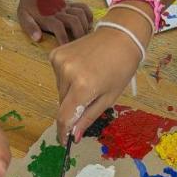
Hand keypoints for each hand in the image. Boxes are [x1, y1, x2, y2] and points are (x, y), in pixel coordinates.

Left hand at [19, 0, 92, 43]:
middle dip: (79, 34)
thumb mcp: (23, 17)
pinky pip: (83, 7)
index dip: (63, 38)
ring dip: (85, 25)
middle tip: (81, 45)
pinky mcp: (70, 4)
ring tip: (85, 36)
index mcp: (47, 17)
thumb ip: (30, 27)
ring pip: (80, 14)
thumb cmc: (28, 7)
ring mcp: (66, 7)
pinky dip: (88, 15)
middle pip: (74, 21)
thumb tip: (37, 38)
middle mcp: (58, 11)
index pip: (58, 27)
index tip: (66, 48)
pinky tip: (89, 24)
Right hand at [50, 13, 147, 141]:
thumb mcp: (109, 98)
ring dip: (70, 93)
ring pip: (59, 90)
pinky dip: (67, 79)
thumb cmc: (121, 68)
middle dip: (72, 108)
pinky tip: (81, 70)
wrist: (120, 35)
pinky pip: (58, 76)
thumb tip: (73, 137)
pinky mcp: (56, 54)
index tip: (64, 141)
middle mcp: (67, 73)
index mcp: (83, 86)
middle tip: (89, 100)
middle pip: (62, 103)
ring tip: (88, 80)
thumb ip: (88, 117)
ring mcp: (59, 62)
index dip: (62, 131)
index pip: (64, 117)